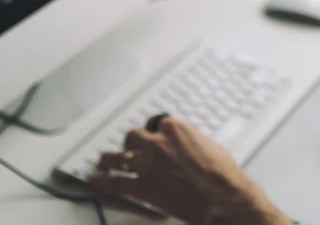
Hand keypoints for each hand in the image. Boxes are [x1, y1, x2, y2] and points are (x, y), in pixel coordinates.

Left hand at [87, 117, 288, 224]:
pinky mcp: (143, 186)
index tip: (150, 138)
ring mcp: (148, 164)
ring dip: (110, 159)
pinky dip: (101, 181)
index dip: (152, 133)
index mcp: (177, 128)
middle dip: (130, 144)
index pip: (155, 122)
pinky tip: (94, 180)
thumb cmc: (223, 175)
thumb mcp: (209, 146)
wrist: (225, 197)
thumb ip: (190, 141)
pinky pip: (114, 181)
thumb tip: (184, 146)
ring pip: (118, 156)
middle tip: (129, 151)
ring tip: (104, 161)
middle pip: (133, 136)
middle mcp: (159, 142)